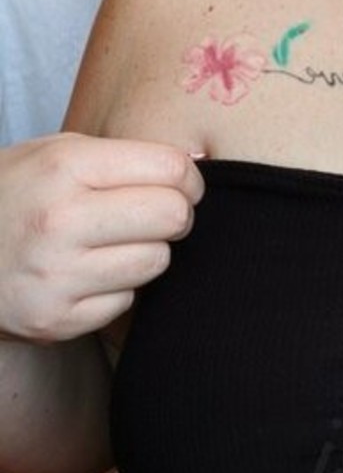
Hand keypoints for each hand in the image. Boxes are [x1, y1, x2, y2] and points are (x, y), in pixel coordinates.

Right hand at [0, 133, 204, 342]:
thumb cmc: (13, 195)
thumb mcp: (52, 153)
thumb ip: (120, 156)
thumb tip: (195, 168)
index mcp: (64, 167)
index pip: (170, 169)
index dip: (187, 178)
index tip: (180, 185)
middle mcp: (59, 221)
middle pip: (173, 216)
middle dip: (175, 214)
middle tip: (154, 216)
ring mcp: (56, 276)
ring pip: (156, 261)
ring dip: (146, 252)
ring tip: (112, 244)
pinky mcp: (55, 320)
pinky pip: (126, 302)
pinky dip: (116, 289)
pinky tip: (86, 275)